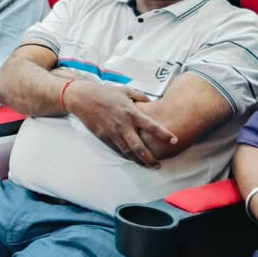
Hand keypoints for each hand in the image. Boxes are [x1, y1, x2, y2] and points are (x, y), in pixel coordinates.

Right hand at [63, 79, 177, 167]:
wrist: (83, 98)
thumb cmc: (105, 92)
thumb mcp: (125, 90)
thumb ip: (140, 97)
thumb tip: (151, 103)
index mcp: (131, 112)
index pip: (151, 125)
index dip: (163, 133)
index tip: (174, 140)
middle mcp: (123, 125)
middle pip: (139, 147)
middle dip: (150, 158)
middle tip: (158, 165)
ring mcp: (113, 133)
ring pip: (128, 152)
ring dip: (138, 161)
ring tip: (147, 166)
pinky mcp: (104, 137)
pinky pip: (117, 150)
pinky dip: (126, 156)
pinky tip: (132, 159)